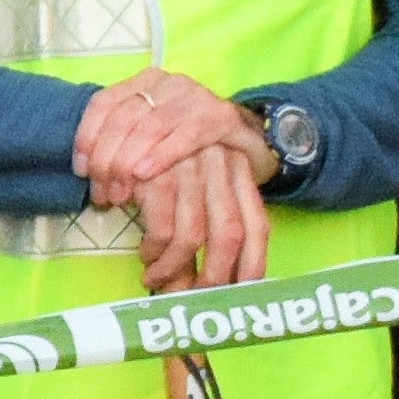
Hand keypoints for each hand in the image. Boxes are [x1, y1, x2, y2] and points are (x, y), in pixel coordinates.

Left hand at [70, 70, 254, 210]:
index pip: (105, 102)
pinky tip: (144, 173)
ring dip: (128, 163)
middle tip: (102, 193)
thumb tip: (86, 170)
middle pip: (124, 118)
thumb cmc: (189, 144)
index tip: (81, 170)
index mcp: (146, 82)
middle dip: (106, 159)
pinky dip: (161, 155)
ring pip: (150, 127)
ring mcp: (197, 96)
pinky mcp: (221, 116)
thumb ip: (121, 142)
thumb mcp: (151, 137)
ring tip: (119, 194)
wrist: (247, 140)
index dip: (87, 136)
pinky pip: (186, 135)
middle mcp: (170, 83)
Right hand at [131, 136, 276, 294]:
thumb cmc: (168, 148)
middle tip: (194, 298)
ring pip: (193, 238)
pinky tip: (146, 255)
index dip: (254, 264)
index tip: (242, 292)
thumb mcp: (198, 176)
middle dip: (214, 277)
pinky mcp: (158, 174)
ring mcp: (191, 170)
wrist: (141, 100)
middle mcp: (222, 169)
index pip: (258, 226)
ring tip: (156, 278)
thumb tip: (201, 283)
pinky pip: (161, 229)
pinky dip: (154, 251)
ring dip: (173, 269)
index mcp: (239, 171)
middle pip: (230, 236)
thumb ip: (204, 221)